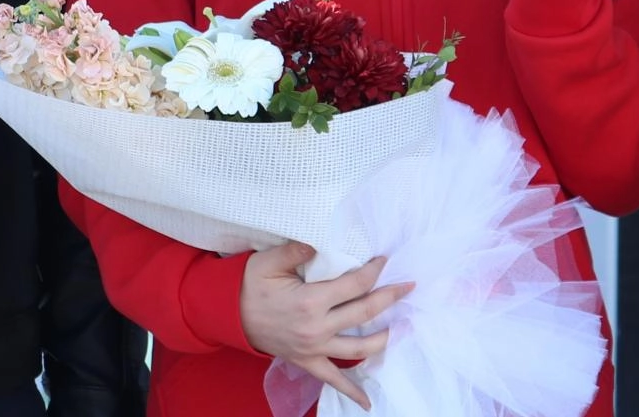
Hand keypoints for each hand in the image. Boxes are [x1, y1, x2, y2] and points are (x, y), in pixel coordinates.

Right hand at [240, 242, 412, 410]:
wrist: (229, 315)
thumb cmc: (250, 285)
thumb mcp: (269, 261)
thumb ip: (296, 249)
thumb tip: (319, 239)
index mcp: (310, 301)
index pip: (354, 285)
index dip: (373, 271)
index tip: (385, 260)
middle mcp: (316, 328)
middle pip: (364, 313)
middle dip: (390, 298)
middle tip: (409, 286)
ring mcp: (314, 348)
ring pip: (358, 348)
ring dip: (383, 338)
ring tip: (401, 327)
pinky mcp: (307, 361)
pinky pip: (333, 380)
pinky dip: (352, 391)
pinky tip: (368, 401)